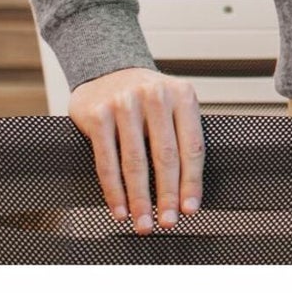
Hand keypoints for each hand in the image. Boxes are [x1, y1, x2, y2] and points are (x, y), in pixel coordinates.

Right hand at [67, 66, 203, 232]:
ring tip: (143, 222)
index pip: (192, 146)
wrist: (106, 70)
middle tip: (167, 222)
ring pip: (135, 163)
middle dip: (167, 196)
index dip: (192, 182)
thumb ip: (182, 137)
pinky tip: (120, 209)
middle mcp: (156, 96)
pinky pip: (107, 162)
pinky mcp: (99, 115)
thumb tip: (188, 192)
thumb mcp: (172, 105)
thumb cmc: (145, 98)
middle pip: (165, 157)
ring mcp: (125, 104)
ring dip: (140, 200)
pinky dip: (114, 191)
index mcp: (182, 95)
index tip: (190, 209)